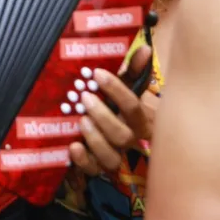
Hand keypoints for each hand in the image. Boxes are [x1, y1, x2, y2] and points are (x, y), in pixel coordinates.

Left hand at [68, 45, 154, 175]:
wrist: (114, 136)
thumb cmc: (120, 107)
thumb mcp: (126, 88)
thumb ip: (133, 72)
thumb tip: (146, 48)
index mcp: (140, 120)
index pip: (134, 108)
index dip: (118, 91)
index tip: (97, 74)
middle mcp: (130, 141)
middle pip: (123, 135)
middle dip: (104, 116)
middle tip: (85, 98)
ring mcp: (115, 156)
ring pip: (110, 157)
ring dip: (95, 138)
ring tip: (81, 120)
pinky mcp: (98, 168)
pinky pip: (93, 171)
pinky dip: (83, 160)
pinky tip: (73, 147)